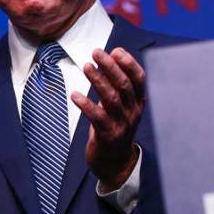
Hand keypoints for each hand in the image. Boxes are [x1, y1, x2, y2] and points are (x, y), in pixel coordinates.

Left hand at [70, 48, 144, 190]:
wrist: (114, 162)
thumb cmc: (114, 128)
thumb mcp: (119, 106)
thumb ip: (116, 85)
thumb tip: (109, 58)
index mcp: (138, 102)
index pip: (139, 79)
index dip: (129, 63)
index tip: (115, 50)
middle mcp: (133, 112)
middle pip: (124, 85)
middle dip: (110, 67)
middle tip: (96, 53)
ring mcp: (122, 124)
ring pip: (111, 99)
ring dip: (98, 80)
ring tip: (87, 67)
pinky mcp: (108, 136)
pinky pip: (97, 117)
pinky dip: (85, 104)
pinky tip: (74, 94)